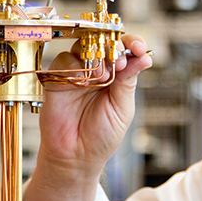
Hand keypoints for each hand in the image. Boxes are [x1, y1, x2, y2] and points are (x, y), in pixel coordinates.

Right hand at [36, 34, 152, 181]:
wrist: (75, 157)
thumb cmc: (101, 137)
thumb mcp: (122, 109)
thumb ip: (128, 81)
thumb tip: (144, 58)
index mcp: (118, 77)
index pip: (126, 51)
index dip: (132, 44)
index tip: (137, 47)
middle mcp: (98, 71)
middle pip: (104, 43)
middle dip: (114, 46)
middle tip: (119, 59)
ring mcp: (78, 74)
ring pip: (84, 47)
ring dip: (95, 56)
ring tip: (101, 76)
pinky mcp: (57, 79)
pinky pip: (63, 59)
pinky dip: (74, 65)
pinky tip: (81, 80)